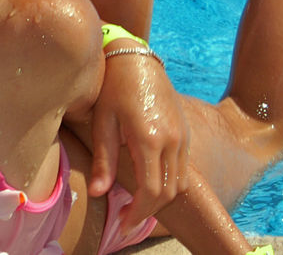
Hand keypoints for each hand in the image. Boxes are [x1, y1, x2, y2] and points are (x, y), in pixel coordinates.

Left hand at [90, 49, 188, 226]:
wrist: (134, 57)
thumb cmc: (112, 87)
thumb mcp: (103, 121)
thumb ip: (104, 159)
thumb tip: (97, 193)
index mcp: (148, 138)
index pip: (151, 191)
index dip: (138, 213)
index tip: (124, 225)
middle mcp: (172, 140)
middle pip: (168, 191)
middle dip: (149, 211)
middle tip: (127, 220)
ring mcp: (182, 136)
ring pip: (179, 182)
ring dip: (160, 198)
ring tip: (136, 203)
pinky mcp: (185, 132)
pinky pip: (182, 167)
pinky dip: (168, 181)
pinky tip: (148, 182)